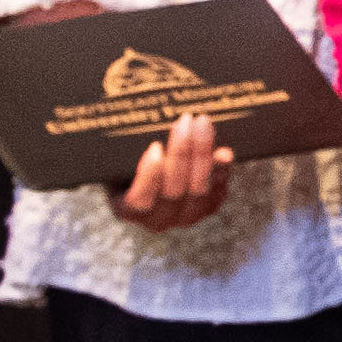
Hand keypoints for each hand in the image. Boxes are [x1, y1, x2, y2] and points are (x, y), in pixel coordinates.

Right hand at [107, 111, 236, 233]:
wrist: (148, 178)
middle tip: (185, 120)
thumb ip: (123, 153)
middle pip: (174, 192)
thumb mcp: (117, 161)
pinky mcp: (208, 208)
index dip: (150, 175)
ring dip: (202, 155)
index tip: (155, 146)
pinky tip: (223, 152)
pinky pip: (217, 191)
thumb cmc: (125, 166)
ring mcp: (185, 217)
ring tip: (203, 124)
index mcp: (128, 210)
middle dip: (181, 153)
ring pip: (199, 191)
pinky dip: (221, 170)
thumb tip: (136, 129)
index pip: (140, 200)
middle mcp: (158, 220)